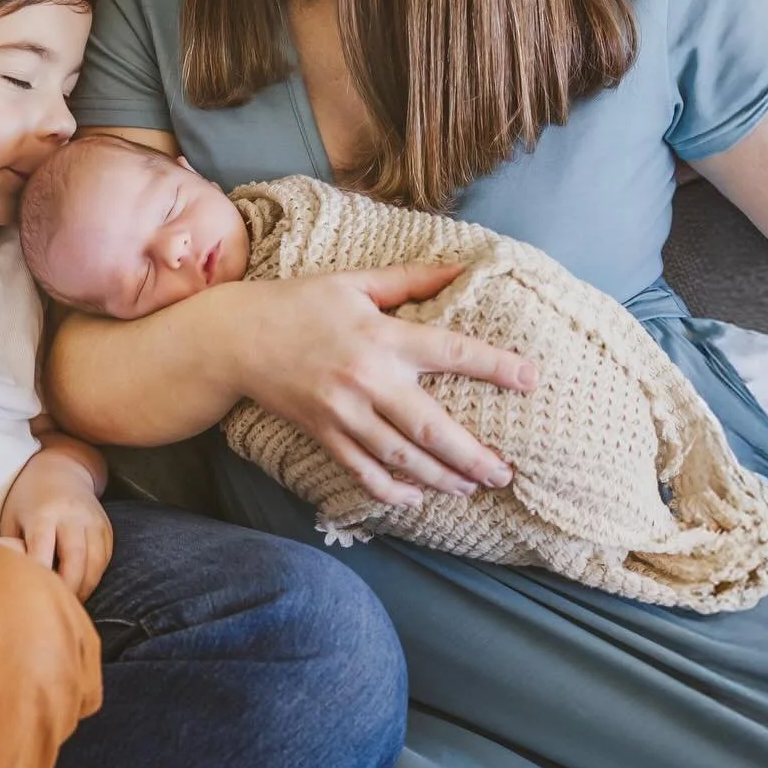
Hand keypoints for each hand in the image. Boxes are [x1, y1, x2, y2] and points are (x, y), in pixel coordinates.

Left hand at [0, 449, 113, 601]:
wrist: (62, 467)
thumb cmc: (27, 498)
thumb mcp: (12, 516)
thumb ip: (10, 547)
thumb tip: (4, 581)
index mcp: (43, 514)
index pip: (42, 549)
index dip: (40, 576)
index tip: (33, 597)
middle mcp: (71, 516)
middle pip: (75, 559)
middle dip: (67, 589)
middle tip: (56, 609)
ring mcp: (92, 521)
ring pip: (95, 563)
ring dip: (84, 588)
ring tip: (70, 604)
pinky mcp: (105, 527)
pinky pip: (104, 559)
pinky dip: (94, 578)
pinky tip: (81, 589)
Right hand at [232, 264, 537, 508]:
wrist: (236, 337)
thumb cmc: (299, 303)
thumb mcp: (355, 282)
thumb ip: (411, 279)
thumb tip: (462, 268)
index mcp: (382, 337)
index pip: (450, 352)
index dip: (494, 366)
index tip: (531, 379)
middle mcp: (366, 380)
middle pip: (431, 427)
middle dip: (473, 455)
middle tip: (505, 472)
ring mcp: (343, 413)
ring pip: (401, 457)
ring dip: (441, 478)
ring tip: (472, 488)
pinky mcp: (323, 434)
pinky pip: (361, 471)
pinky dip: (390, 491)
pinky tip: (415, 499)